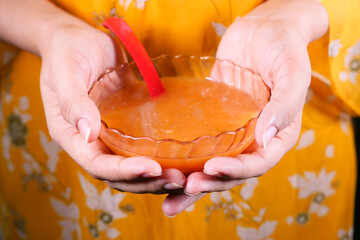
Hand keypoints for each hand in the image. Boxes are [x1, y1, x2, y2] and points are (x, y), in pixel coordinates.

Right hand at [39, 20, 188, 195]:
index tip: (152, 167)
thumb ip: (73, 102)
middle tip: (177, 179)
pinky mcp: (124, 126)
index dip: (124, 171)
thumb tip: (88, 133)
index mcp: (71, 135)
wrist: (78, 39)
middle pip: (117, 175)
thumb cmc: (67, 51)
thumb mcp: (65, 72)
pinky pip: (140, 149)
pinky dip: (158, 158)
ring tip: (182, 176)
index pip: (97, 164)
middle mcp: (90, 142)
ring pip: (131, 167)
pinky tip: (179, 159)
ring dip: (155, 176)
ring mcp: (109, 136)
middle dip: (146, 181)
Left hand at [182, 0, 328, 194]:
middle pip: (233, 172)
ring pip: (214, 164)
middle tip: (186, 187)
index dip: (237, 170)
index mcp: (278, 134)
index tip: (213, 168)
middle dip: (211, 182)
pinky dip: (186, 160)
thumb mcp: (293, 72)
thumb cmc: (284, 48)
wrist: (263, 29)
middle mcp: (255, 139)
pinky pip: (200, 144)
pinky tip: (166, 170)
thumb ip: (285, 105)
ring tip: (169, 201)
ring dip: (194, 183)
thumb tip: (267, 137)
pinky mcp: (214, 122)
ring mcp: (233, 132)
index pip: (259, 162)